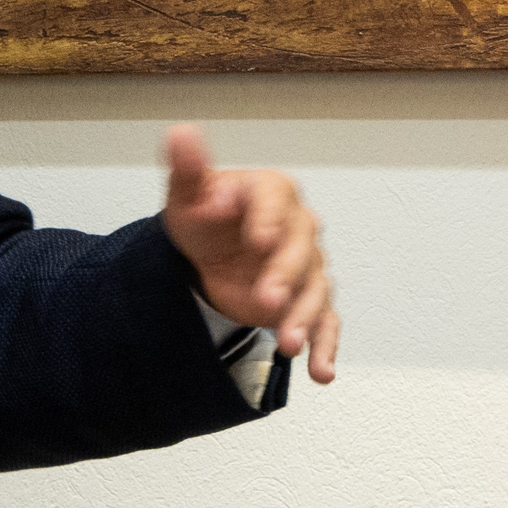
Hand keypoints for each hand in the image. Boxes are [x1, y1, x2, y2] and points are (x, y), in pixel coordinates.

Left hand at [159, 124, 340, 384]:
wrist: (211, 255)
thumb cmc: (205, 219)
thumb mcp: (187, 195)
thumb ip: (187, 167)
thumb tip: (181, 134)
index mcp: (271, 193)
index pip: (275, 200)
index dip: (268, 218)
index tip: (256, 238)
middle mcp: (297, 227)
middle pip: (302, 248)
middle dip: (286, 275)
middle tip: (267, 298)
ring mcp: (306, 268)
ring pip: (316, 290)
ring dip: (304, 318)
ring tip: (286, 344)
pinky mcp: (306, 302)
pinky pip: (325, 324)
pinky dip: (326, 347)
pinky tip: (321, 372)